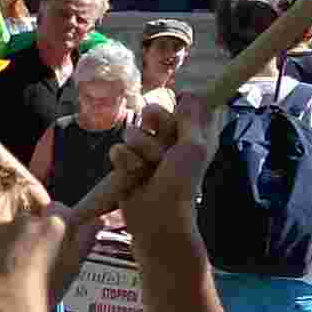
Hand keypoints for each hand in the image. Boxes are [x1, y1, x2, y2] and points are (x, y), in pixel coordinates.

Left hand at [0, 202, 78, 311]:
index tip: (57, 240)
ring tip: (20, 268)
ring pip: (13, 229)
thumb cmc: (46, 288)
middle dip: (35, 232)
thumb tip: (97, 222)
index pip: (58, 209)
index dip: (57, 224)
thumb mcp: (74, 265)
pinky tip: (5, 270)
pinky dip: (0, 251)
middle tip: (38, 258)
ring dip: (17, 241)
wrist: (10, 306)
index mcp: (54, 223)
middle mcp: (27, 220)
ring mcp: (4, 229)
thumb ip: (85, 240)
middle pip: (33, 219)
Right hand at [114, 96, 214, 238]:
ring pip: (132, 131)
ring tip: (148, 168)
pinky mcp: (126, 164)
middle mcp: (169, 140)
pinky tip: (132, 175)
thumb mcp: (194, 148)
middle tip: (162, 146)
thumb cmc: (181, 184)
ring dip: (139, 150)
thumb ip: (191, 119)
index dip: (179, 106)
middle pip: (153, 111)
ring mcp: (146, 152)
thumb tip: (190, 94)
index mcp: (191, 135)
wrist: (157, 217)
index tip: (177, 110)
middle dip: (154, 127)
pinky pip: (117, 150)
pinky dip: (124, 163)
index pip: (184, 105)